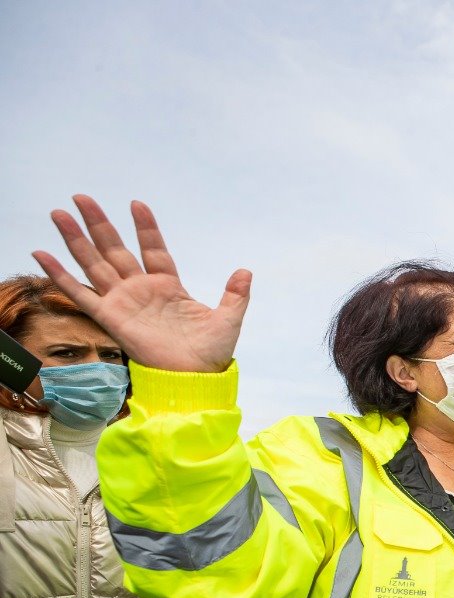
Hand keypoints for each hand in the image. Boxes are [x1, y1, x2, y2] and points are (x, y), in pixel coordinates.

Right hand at [32, 196, 249, 373]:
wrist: (194, 379)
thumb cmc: (210, 353)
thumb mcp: (228, 319)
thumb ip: (236, 295)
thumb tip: (246, 271)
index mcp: (168, 286)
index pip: (153, 249)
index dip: (145, 227)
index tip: (136, 203)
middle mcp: (141, 290)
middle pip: (115, 249)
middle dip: (98, 223)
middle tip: (81, 197)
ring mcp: (123, 302)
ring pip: (94, 263)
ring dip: (75, 239)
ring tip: (58, 213)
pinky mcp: (110, 318)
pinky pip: (81, 293)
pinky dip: (60, 275)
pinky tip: (42, 254)